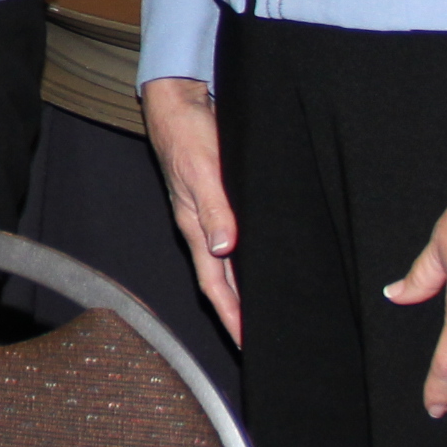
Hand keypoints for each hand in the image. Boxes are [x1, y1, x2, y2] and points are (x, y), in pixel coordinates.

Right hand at [142, 78, 243, 343]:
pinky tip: (265, 265)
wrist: (178, 103)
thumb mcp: (202, 170)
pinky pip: (236, 242)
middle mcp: (202, 227)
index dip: (231, 316)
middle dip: (238, 314)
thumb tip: (223, 248)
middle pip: (221, 282)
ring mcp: (211, 215)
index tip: (247, 343)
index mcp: (194, 226)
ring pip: (229, 265)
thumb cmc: (186, 134)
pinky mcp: (222, 201)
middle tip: (264, 341)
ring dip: (244, 292)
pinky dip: (247, 263)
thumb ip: (213, 208)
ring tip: (268, 314)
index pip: (213, 284)